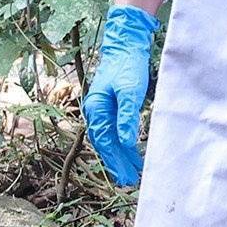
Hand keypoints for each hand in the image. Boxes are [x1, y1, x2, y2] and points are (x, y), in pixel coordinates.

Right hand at [81, 4, 159, 187]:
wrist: (126, 46)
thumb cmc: (128, 66)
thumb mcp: (131, 91)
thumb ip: (128, 116)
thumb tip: (127, 141)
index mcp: (97, 108)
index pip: (106, 141)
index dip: (116, 160)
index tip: (127, 175)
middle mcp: (95, 111)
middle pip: (105, 143)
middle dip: (117, 162)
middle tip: (130, 180)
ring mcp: (101, 109)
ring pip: (108, 138)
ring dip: (119, 154)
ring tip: (131, 170)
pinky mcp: (109, 106)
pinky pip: (112, 130)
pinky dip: (120, 142)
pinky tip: (128, 150)